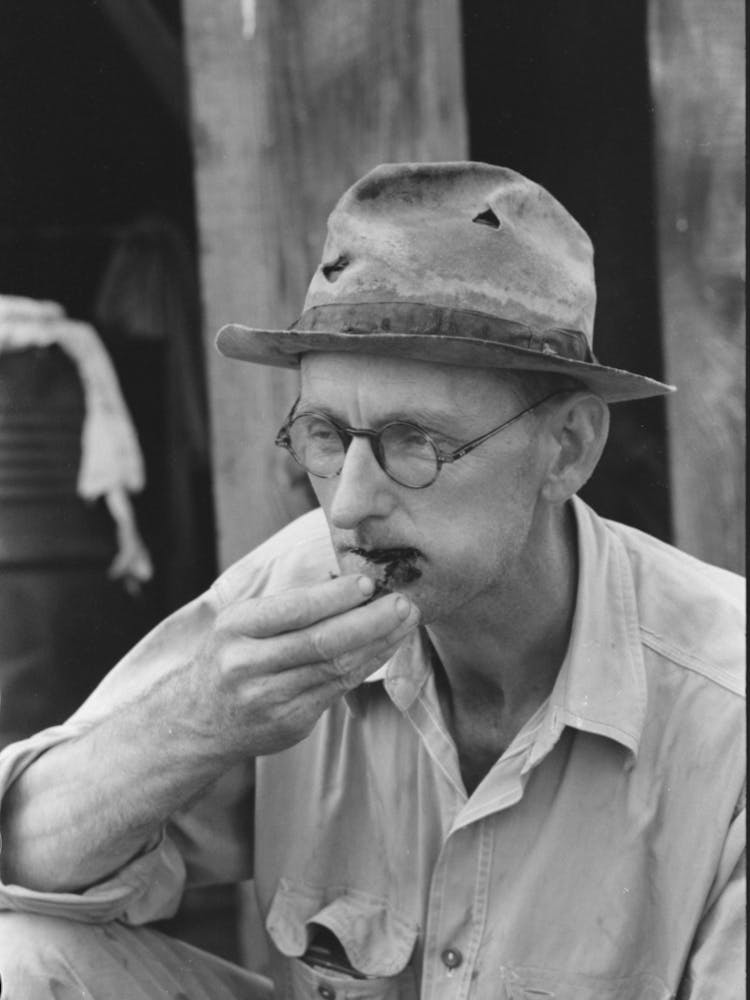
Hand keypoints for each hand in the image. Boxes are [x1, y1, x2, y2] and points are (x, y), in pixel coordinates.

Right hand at [185, 574, 419, 758]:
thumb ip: (286, 607)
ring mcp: (268, 699)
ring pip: (335, 668)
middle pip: (320, 642)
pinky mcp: (289, 723)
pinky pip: (337, 690)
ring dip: (378, 643)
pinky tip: (386, 649)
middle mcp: (247, 665)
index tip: (369, 582)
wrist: (197, 721)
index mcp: (235, 628)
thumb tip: (349, 582)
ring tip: (405, 623)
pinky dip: (366, 666)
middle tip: (404, 603)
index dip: (335, 596)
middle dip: (369, 621)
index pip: (293, 610)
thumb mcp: (241, 624)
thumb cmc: (232, 657)